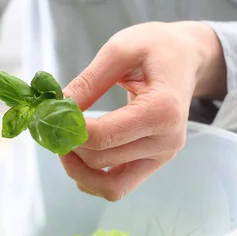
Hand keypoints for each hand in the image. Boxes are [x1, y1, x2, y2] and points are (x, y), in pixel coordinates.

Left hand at [61, 21, 226, 200]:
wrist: (186, 58)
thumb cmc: (155, 48)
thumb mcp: (119, 50)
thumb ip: (87, 82)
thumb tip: (55, 109)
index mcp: (162, 110)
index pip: (102, 136)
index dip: (67, 128)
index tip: (50, 111)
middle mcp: (167, 141)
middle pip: (100, 160)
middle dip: (68, 145)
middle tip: (51, 122)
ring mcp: (162, 156)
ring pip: (110, 187)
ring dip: (78, 170)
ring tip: (63, 141)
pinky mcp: (153, 163)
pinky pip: (118, 187)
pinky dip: (92, 177)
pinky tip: (79, 153)